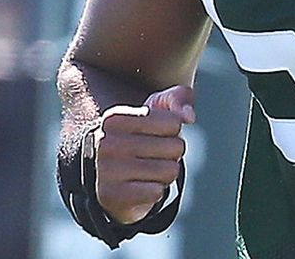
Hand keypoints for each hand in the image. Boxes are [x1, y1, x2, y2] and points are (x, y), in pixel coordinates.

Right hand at [93, 84, 194, 224]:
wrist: (110, 177)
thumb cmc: (140, 136)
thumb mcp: (158, 109)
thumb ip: (178, 98)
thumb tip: (189, 116)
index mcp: (115, 118)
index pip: (174, 123)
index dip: (173, 130)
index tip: (154, 134)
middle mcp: (106, 143)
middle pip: (176, 147)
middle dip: (172, 153)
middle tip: (152, 155)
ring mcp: (106, 171)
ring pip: (169, 171)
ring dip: (165, 173)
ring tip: (147, 170)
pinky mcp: (111, 196)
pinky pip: (157, 192)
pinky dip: (155, 191)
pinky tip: (140, 187)